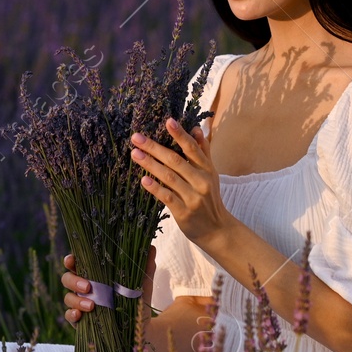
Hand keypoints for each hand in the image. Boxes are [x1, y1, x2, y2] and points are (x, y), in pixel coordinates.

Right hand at [62, 245, 154, 325]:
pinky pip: (69, 316)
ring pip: (68, 298)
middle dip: (74, 281)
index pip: (77, 263)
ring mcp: (80, 304)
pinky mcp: (80, 320)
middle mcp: (84, 287)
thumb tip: (151, 247)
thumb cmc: (136, 300)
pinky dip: (72, 315)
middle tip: (88, 287)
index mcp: (94, 274)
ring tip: (92, 305)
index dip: (70, 260)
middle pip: (67, 279)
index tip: (72, 260)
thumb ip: (145, 266)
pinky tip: (80, 315)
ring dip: (76, 300)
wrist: (140, 326)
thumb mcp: (141, 283)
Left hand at [129, 118, 234, 249]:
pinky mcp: (184, 212)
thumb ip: (203, 151)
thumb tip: (197, 127)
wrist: (217, 230)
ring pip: (169, 177)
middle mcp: (201, 181)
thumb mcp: (211, 174)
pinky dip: (155, 188)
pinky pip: (167, 197)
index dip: (180, 134)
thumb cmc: (209, 198)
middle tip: (136, 137)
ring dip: (151, 164)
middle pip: (175, 160)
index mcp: (207, 169)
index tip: (167, 121)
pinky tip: (144, 180)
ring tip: (135, 154)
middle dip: (154, 147)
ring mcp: (193, 197)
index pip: (192, 148)